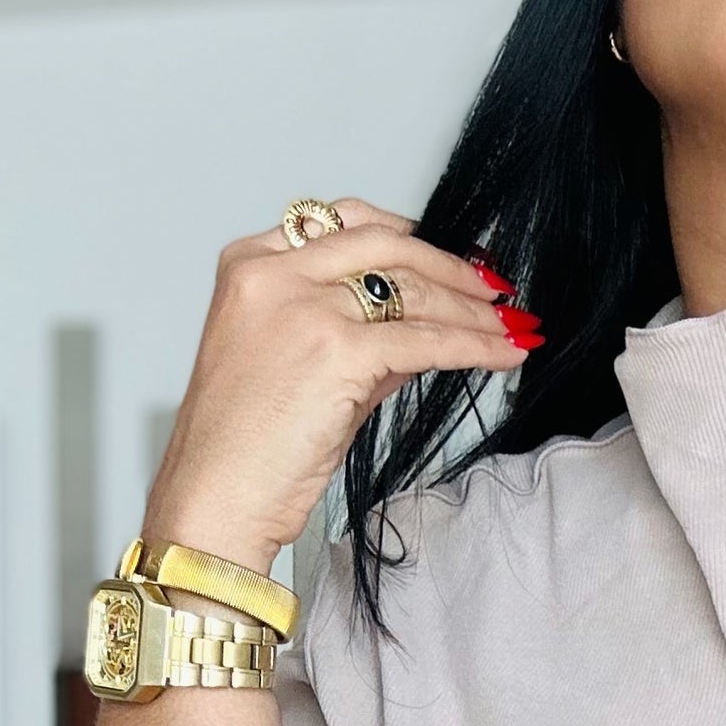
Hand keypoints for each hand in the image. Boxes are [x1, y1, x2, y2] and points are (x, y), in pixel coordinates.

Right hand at [140, 199, 542, 573]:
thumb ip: (354, 339)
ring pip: (411, 289)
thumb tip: (420, 330)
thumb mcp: (297, 370)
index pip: (344, 225)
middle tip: (493, 288)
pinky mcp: (337, 351)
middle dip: (450, 265)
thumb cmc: (243, 450)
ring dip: (472, 308)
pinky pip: (424, 340)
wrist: (213, 500)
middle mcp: (274, 273)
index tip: (446, 257)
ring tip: (512, 323)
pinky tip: (505, 351)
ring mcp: (304, 306)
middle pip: (384, 243)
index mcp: (250, 264)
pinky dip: (473, 345)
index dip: (408, 236)